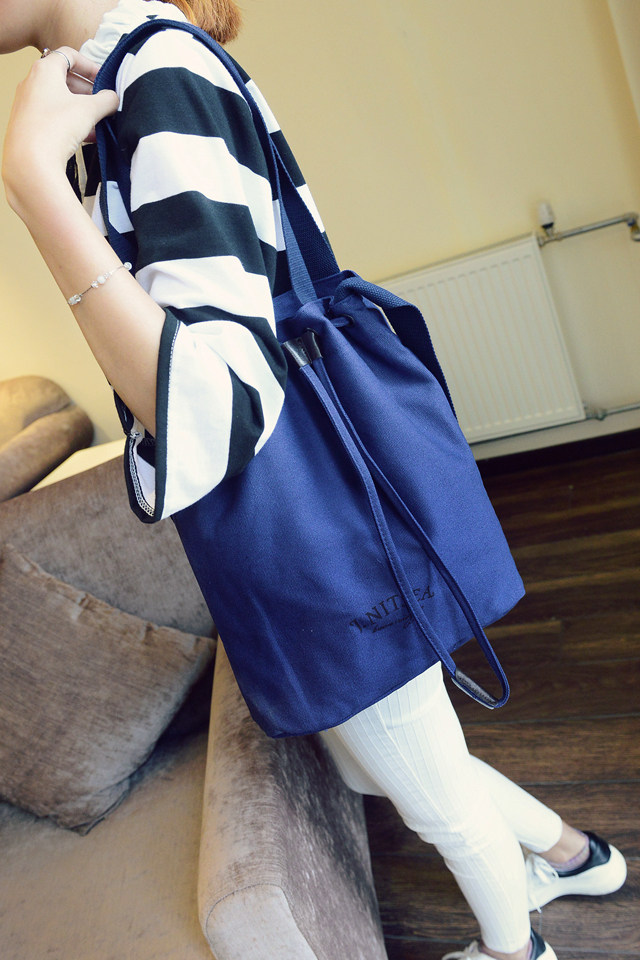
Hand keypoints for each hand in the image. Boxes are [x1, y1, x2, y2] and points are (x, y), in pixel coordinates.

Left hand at [2, 47, 118, 214]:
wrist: (30, 161)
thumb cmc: (54, 128)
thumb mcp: (89, 110)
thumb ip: (106, 100)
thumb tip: (113, 98)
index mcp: (44, 70)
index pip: (69, 55)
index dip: (90, 65)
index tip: (103, 79)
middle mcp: (32, 83)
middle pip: (64, 78)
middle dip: (88, 90)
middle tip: (103, 102)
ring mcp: (28, 104)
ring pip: (60, 100)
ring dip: (81, 109)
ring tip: (98, 122)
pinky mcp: (29, 124)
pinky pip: (54, 117)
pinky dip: (71, 122)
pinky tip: (88, 137)